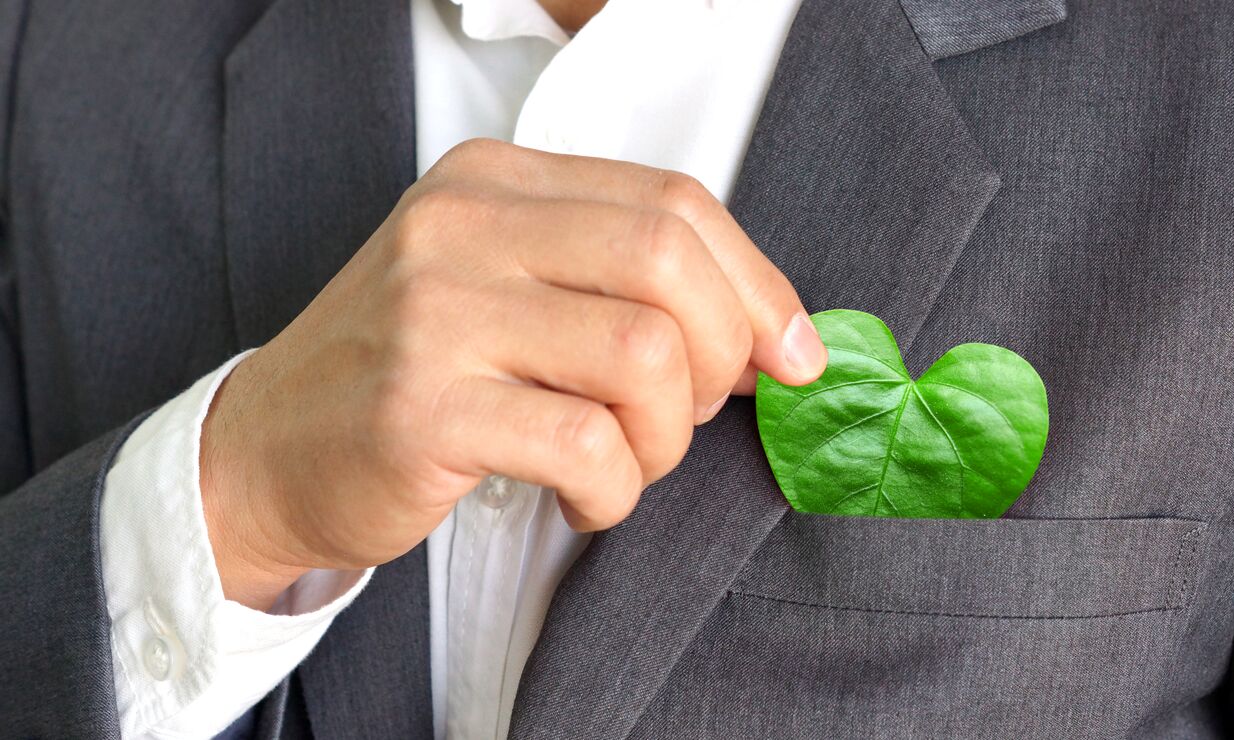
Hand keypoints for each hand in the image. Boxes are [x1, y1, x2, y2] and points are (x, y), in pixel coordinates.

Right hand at [198, 139, 826, 609]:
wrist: (264, 452)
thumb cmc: (407, 375)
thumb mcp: (508, 290)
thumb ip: (623, 288)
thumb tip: (774, 336)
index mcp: (496, 182)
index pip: (674, 203)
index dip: (756, 285)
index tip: (790, 354)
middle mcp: (463, 227)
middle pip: (670, 264)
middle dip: (722, 357)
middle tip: (692, 413)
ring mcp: (437, 312)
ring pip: (643, 357)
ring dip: (666, 438)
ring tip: (625, 462)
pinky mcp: (424, 407)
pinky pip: (586, 445)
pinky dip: (615, 491)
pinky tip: (583, 498)